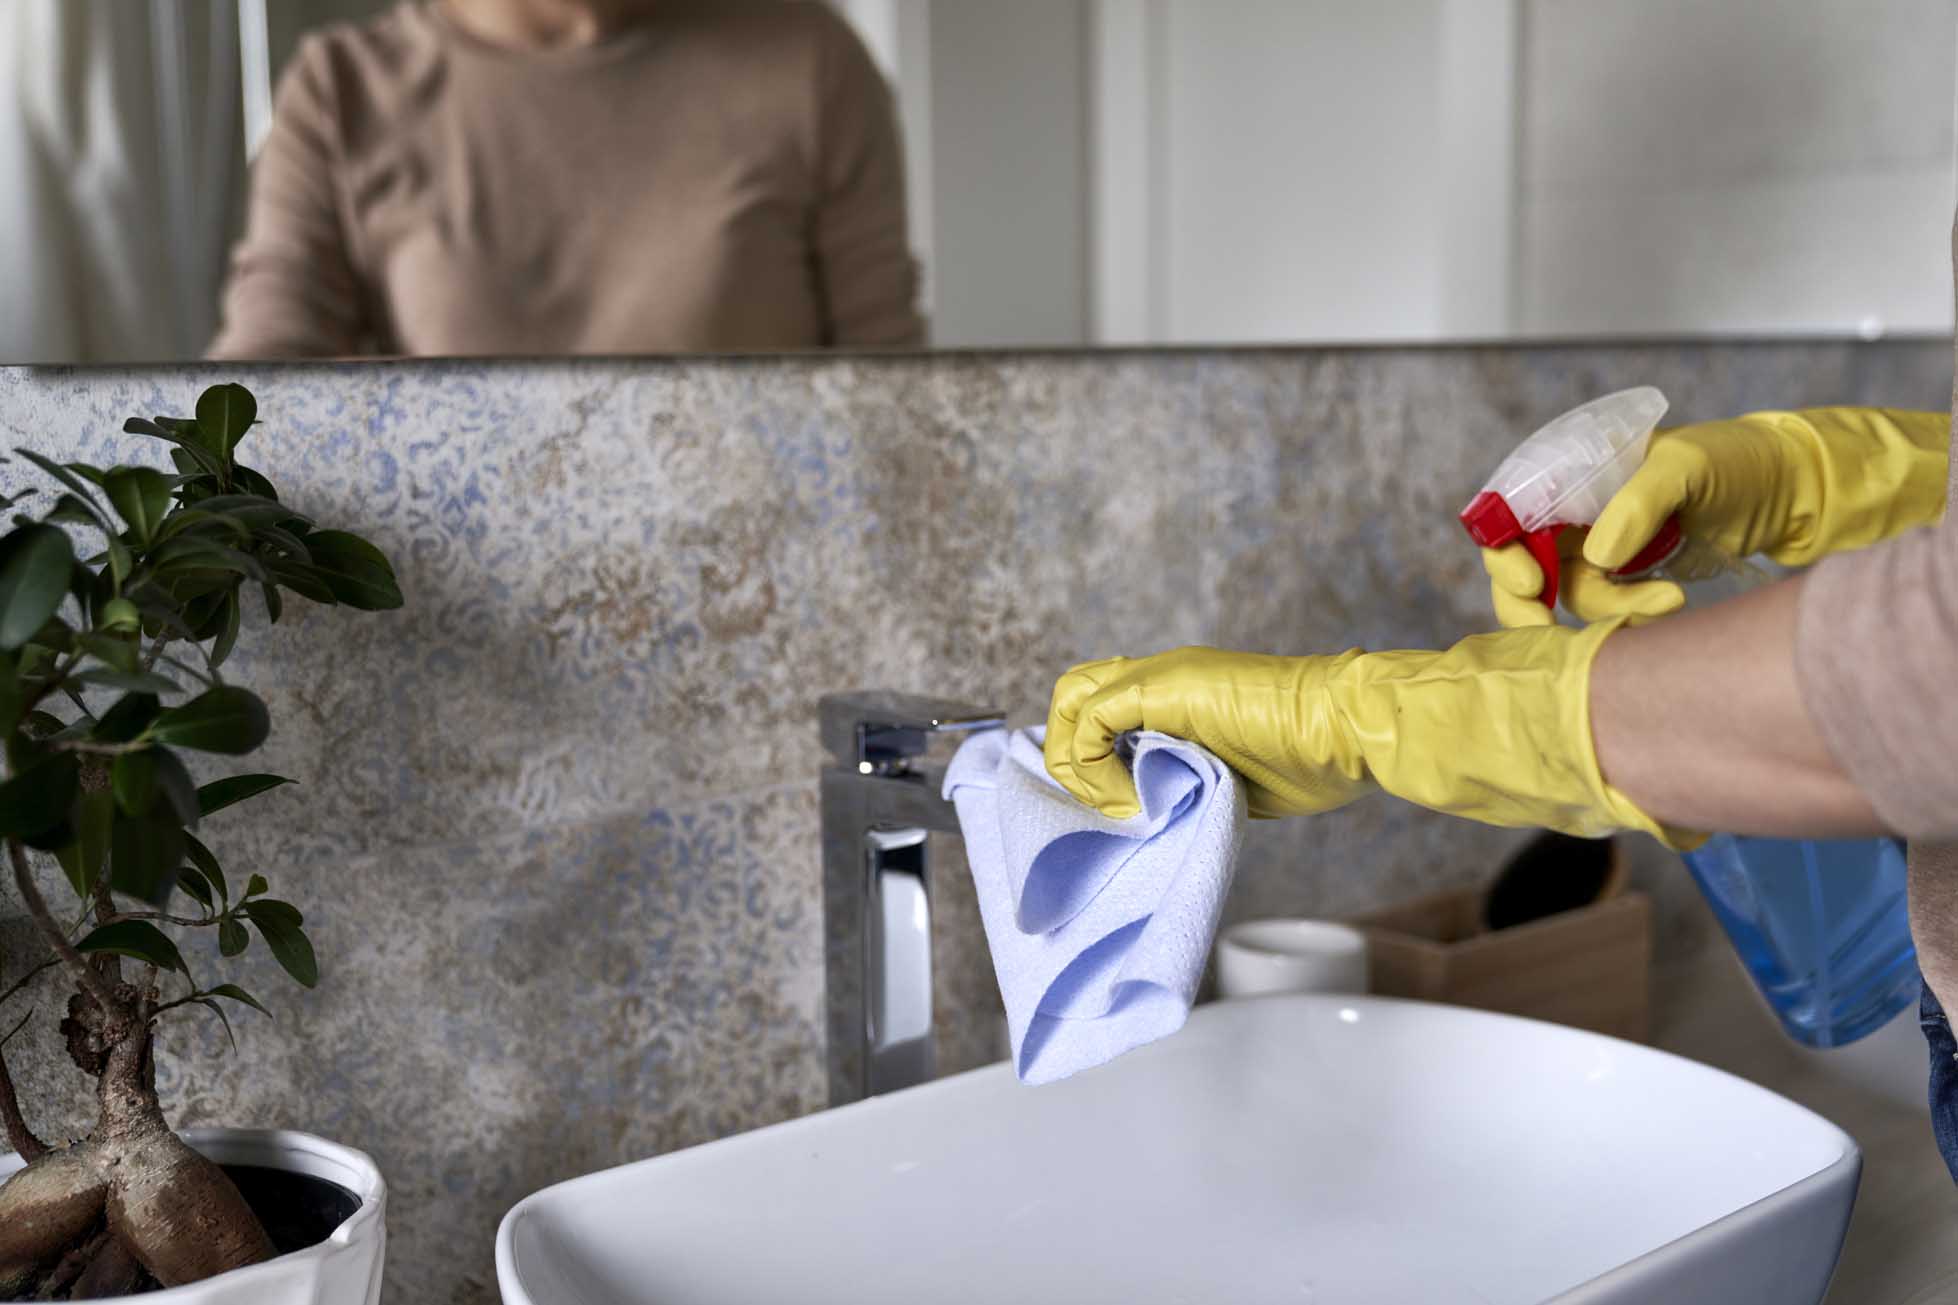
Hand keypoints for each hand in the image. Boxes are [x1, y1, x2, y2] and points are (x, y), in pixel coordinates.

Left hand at [1044, 628, 1693, 846]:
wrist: (1351, 731)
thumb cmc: (1314, 761)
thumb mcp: (1233, 781)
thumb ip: (1191, 784)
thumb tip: (1163, 816)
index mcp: (1177, 693)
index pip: (1099, 703)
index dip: (1084, 753)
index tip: (1107, 806)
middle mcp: (1160, 676)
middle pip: (1072, 691)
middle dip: (1066, 753)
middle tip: (1099, 805)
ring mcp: (1160, 677)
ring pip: (1071, 697)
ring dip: (1075, 761)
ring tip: (1115, 806)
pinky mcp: (1162, 687)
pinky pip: (1091, 719)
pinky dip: (1091, 765)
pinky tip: (1129, 800)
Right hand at [1484, 408, 1947, 627]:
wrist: (1787, 492)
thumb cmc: (1734, 460)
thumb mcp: (1687, 467)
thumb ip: (1639, 504)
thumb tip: (1599, 557)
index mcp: (1570, 470)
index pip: (1507, 512)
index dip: (1503, 550)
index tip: (1534, 581)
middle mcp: (1572, 509)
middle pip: (1520, 564)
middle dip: (1528, 602)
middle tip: (1553, 628)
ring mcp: (1597, 546)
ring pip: (1570, 594)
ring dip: (1611, 608)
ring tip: (1669, 601)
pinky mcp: (1626, 577)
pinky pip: (1605, 608)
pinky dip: (1629, 616)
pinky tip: (1671, 603)